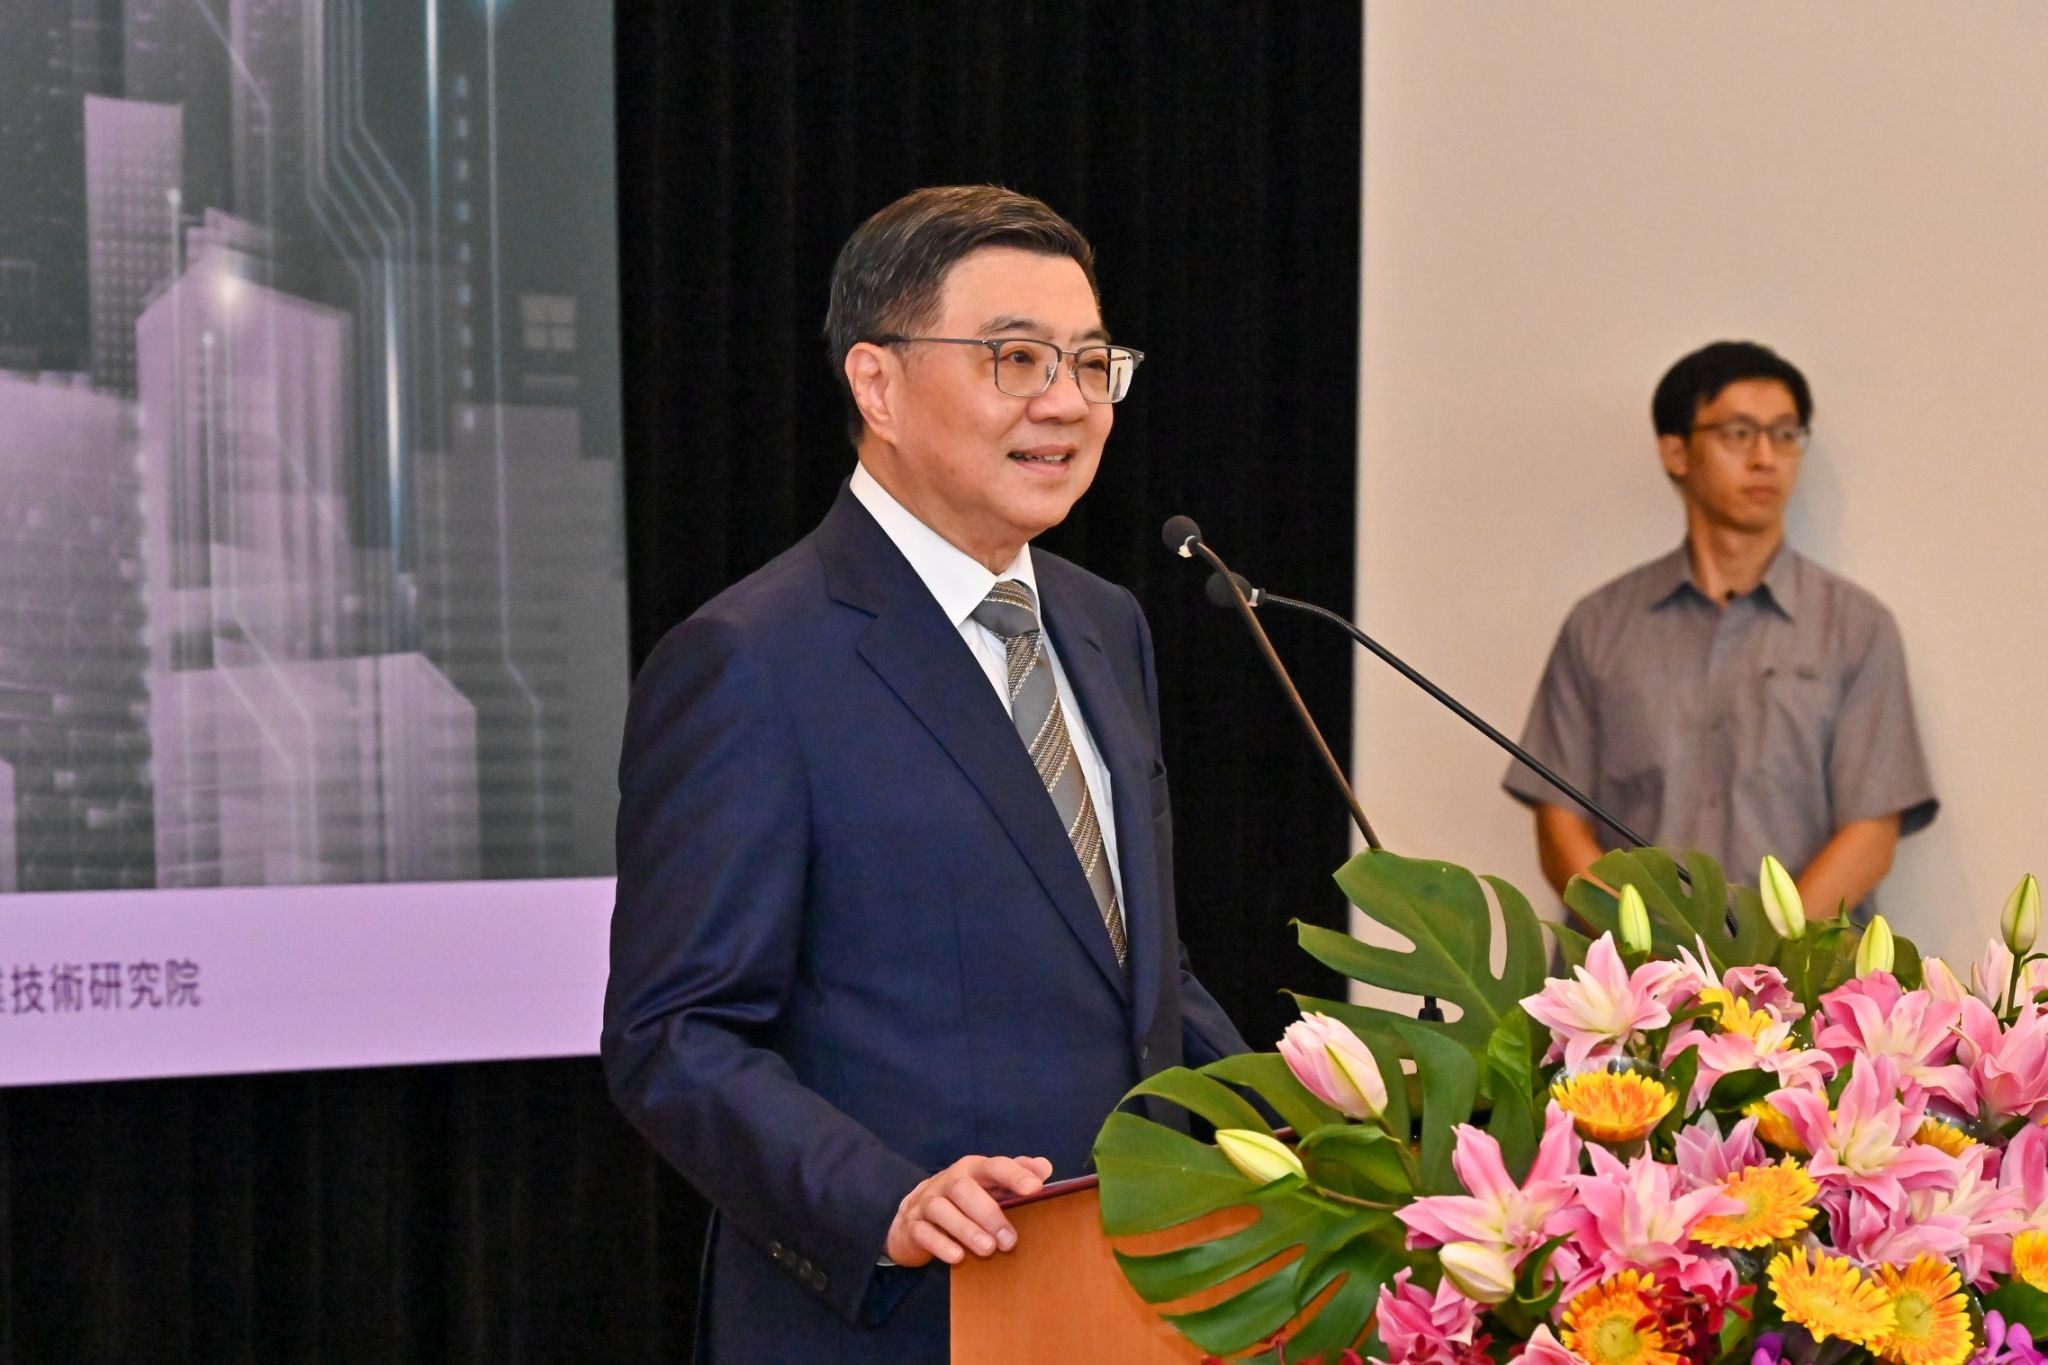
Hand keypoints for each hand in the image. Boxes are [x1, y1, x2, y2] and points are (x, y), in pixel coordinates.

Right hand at [883, 1154, 1052, 1266]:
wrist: (914, 1215)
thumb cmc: (964, 1201)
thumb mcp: (989, 1185)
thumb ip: (1016, 1174)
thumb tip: (1045, 1168)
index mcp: (972, 1169)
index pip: (993, 1166)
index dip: (1014, 1174)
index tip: (1035, 1188)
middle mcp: (948, 1181)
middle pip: (965, 1189)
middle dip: (989, 1214)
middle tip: (1010, 1241)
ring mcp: (927, 1202)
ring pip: (942, 1210)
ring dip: (967, 1230)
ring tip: (988, 1250)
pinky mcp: (913, 1225)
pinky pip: (923, 1232)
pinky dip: (940, 1244)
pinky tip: (958, 1257)